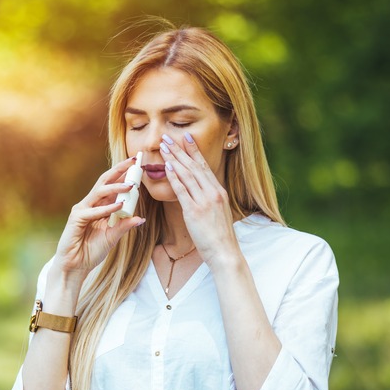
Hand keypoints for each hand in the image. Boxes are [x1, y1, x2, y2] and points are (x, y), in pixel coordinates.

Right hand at [54, 157, 145, 278]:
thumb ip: (124, 226)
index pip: (112, 186)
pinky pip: (93, 211)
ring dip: (116, 187)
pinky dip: (107, 208)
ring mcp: (82, 210)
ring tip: (131, 185)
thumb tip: (141, 218)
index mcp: (99, 206)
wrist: (75, 267)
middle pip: (105, 181)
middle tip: (134, 161)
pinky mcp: (76, 219)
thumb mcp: (113, 237)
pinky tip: (120, 206)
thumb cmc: (91, 251)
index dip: (124, 174)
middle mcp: (90, 204)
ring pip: (99, 192)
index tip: (138, 164)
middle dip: (119, 170)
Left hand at [159, 133, 241, 269]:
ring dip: (174, 159)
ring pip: (187, 174)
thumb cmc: (220, 236)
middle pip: (194, 166)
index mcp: (219, 192)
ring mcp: (204, 201)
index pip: (204, 166)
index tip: (186, 138)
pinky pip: (182, 190)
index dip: (194, 151)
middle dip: (181, 150)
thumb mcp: (217, 212)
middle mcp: (213, 193)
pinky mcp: (194, 211)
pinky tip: (167, 167)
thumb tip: (198, 191)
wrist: (225, 252)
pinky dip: (174, 177)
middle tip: (169, 137)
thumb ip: (208, 199)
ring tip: (164, 147)